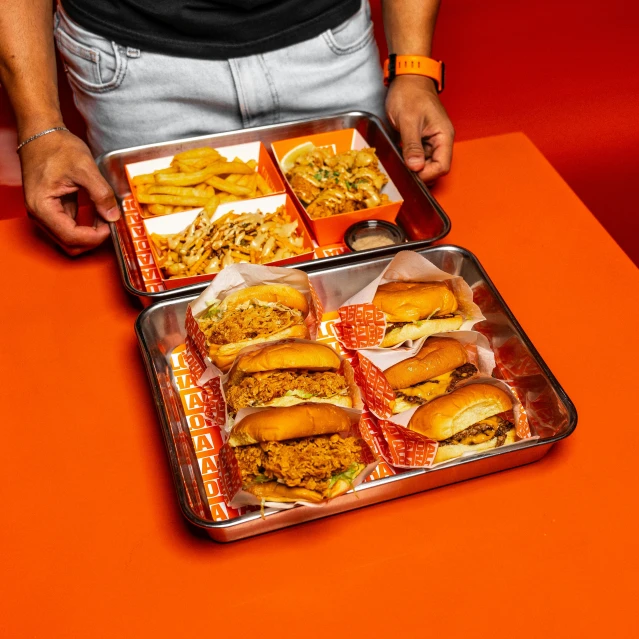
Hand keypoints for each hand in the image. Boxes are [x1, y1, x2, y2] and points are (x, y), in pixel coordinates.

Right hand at [19, 130, 119, 255]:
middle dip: (93, 239)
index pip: (71, 237)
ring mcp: (45, 213)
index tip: (111, 226)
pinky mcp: (52, 209)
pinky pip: (70, 227)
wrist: (42, 133)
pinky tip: (100, 215)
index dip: (94, 237)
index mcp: (42, 207)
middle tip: (111, 225)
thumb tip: (113, 216)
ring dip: (90, 234)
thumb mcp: (85, 169)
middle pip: (69, 243)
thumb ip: (101, 194)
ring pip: (70, 238)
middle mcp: (39, 214)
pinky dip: (86, 226)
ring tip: (107, 219)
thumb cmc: (57, 147)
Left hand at [385, 75, 454, 182]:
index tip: (411, 173)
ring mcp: (430, 140)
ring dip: (412, 166)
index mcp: (443, 136)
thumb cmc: (410, 92)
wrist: (406, 78)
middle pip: (434, 168)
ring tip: (400, 159)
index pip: (442, 166)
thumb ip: (412, 145)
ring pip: (424, 164)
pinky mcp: (421, 140)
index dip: (427, 174)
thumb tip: (416, 167)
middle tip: (402, 168)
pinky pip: (417, 156)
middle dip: (419, 172)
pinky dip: (409, 159)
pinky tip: (399, 155)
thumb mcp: (408, 120)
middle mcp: (440, 140)